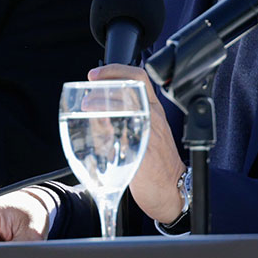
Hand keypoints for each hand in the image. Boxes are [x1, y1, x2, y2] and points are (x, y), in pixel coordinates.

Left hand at [89, 63, 183, 223]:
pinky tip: (96, 135)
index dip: (115, 70)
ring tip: (87, 109)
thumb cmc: (155, 161)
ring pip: (128, 107)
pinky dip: (107, 131)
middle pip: (132, 87)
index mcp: (154, 109)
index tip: (95, 74)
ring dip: (102, 105)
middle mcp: (154, 117)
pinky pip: (125, 135)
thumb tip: (95, 109)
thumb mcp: (144, 131)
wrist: (171, 187)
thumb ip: (127, 117)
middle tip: (86, 97)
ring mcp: (151, 133)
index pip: (139, 77)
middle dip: (104, 87)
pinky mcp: (146, 152)